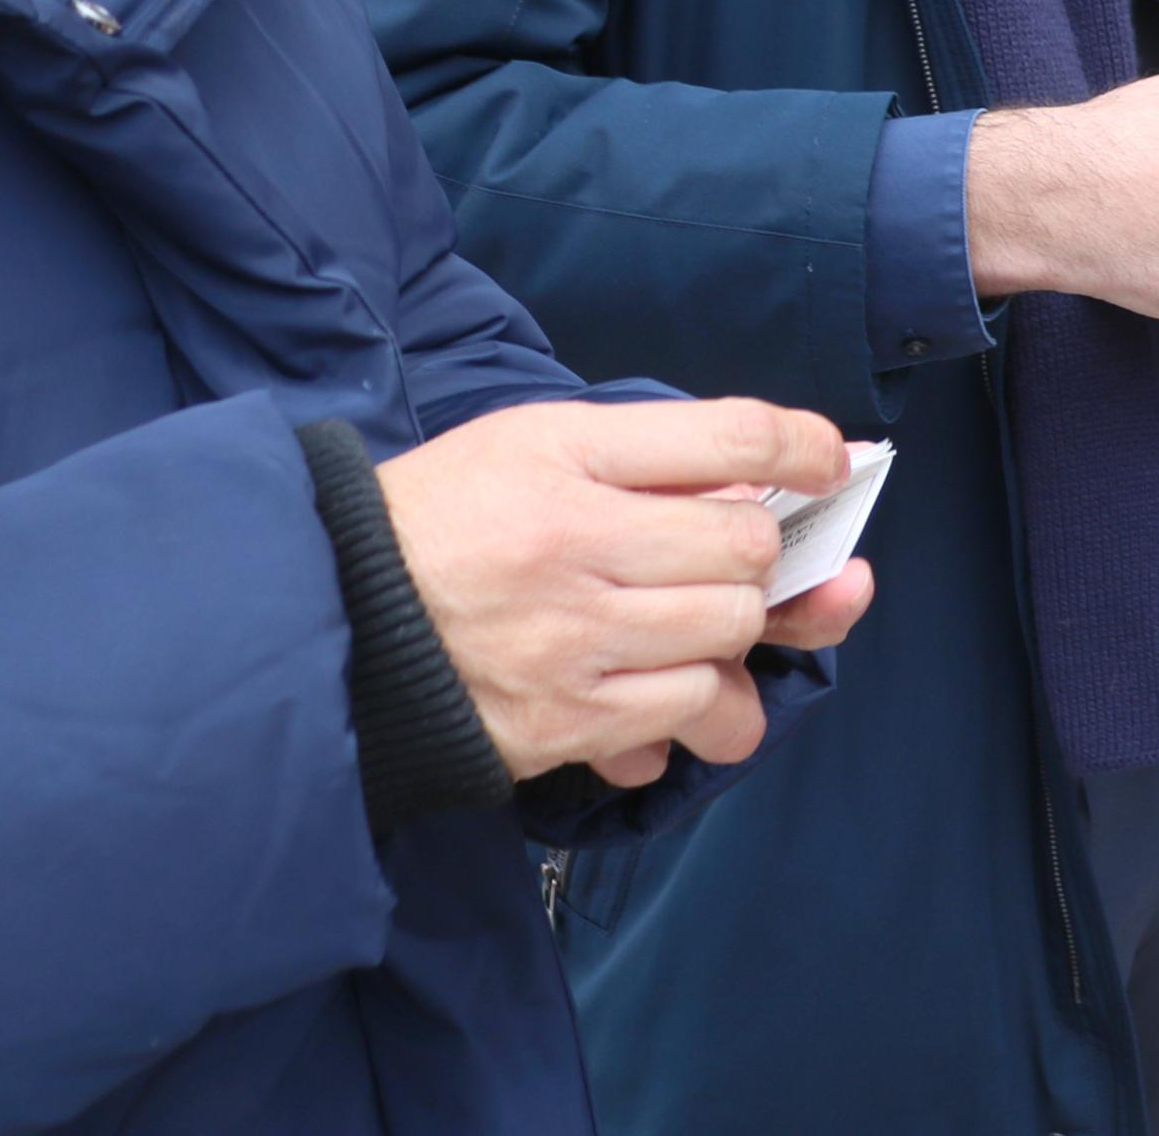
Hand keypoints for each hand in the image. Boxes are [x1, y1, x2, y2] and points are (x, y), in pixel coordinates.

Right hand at [376, 399, 875, 787]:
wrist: (330, 616)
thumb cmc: (447, 517)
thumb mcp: (535, 443)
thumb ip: (652, 455)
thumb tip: (768, 489)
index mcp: (565, 457)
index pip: (731, 437)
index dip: (803, 446)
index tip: (828, 460)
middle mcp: (572, 546)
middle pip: (747, 547)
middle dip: (759, 553)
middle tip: (725, 558)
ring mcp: (569, 641)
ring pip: (732, 633)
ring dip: (738, 631)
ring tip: (700, 625)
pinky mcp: (561, 722)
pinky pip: (690, 712)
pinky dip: (709, 708)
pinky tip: (682, 693)